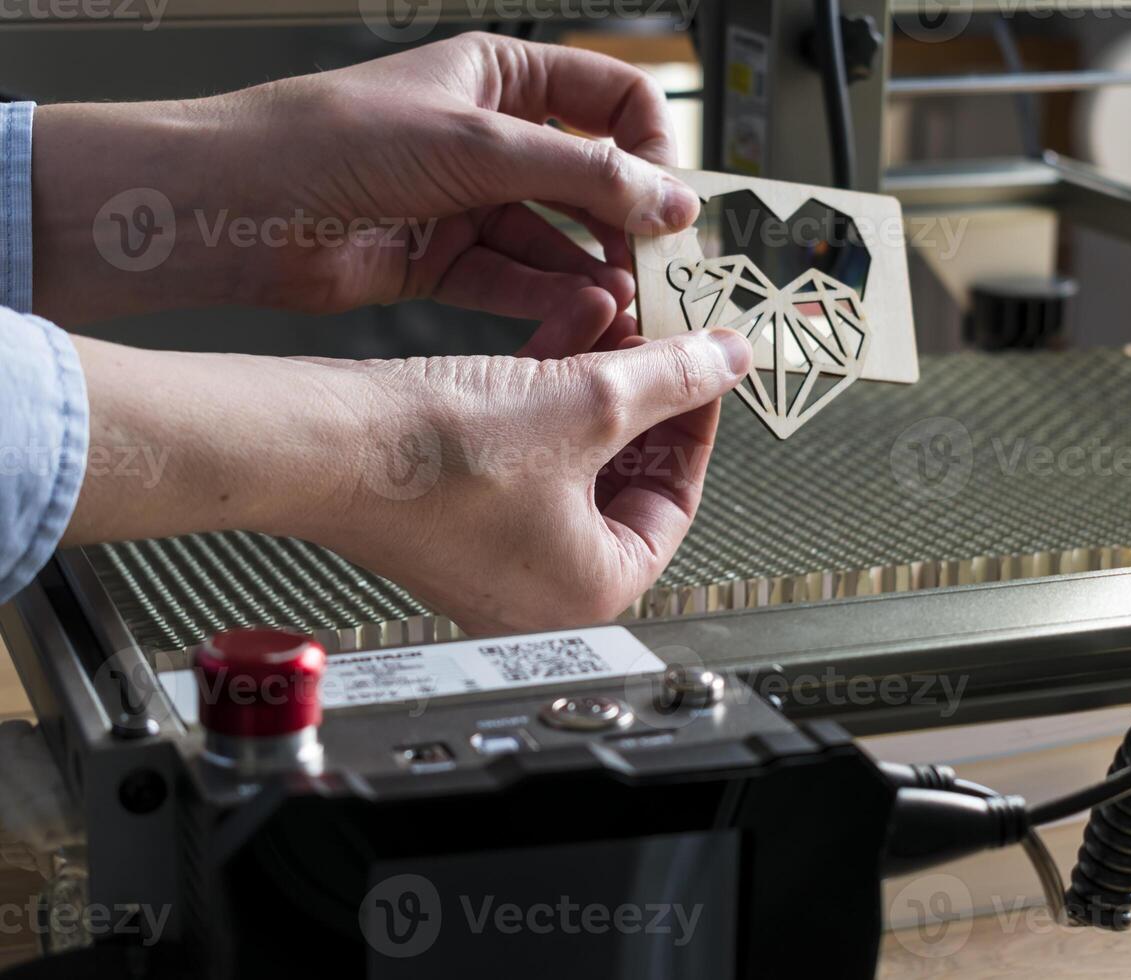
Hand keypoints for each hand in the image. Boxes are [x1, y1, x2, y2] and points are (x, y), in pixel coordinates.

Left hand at [33, 32, 699, 324]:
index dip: (653, 146)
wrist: (237, 208)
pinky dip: (552, 299)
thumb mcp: (478, 144)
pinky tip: (583, 316)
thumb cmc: (331, 141)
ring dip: (594, 271)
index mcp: (503, 78)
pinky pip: (518, 280)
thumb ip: (585, 173)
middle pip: (593, 179)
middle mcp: (492, 139)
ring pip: (558, 239)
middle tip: (660, 266)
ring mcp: (470, 201)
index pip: (614, 100)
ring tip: (626, 303)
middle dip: (629, 222)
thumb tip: (670, 197)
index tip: (672, 197)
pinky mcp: (446, 260)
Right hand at [64, 296, 753, 635]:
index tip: (705, 369)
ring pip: (574, 451)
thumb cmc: (439, 457)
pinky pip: (526, 449)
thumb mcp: (593, 402)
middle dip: (643, 391)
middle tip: (663, 336)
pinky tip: (562, 327)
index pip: (677, 501)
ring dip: (597, 378)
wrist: (326, 442)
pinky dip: (547, 390)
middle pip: (625, 473)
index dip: (697, 421)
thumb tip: (727, 360)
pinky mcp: (458, 510)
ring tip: (615, 314)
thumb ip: (675, 379)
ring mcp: (497, 549)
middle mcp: (545, 585)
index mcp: (594, 589)